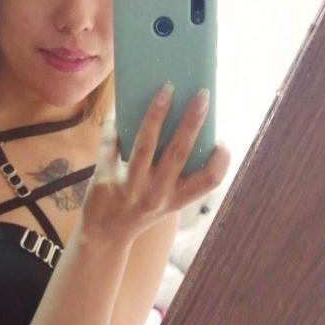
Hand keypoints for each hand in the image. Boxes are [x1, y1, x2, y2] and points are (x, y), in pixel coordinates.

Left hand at [82, 86, 230, 244]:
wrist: (103, 235)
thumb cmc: (140, 209)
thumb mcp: (164, 200)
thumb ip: (175, 172)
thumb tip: (182, 121)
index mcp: (176, 199)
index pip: (208, 182)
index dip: (220, 161)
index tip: (221, 141)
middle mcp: (155, 195)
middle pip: (179, 153)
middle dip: (192, 121)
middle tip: (202, 95)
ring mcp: (129, 187)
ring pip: (146, 145)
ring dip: (156, 115)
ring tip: (166, 90)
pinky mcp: (104, 179)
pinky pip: (111, 142)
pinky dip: (117, 121)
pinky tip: (123, 103)